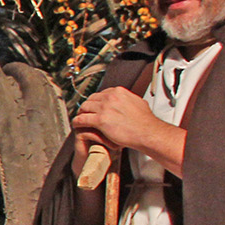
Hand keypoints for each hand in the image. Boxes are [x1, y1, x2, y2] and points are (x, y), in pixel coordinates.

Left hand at [70, 86, 185, 175]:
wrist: (147, 132)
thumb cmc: (145, 122)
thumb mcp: (139, 103)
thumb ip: (129, 100)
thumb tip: (127, 101)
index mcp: (119, 92)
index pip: (102, 93)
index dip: (97, 101)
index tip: (95, 106)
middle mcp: (111, 97)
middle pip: (91, 99)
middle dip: (87, 106)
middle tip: (85, 113)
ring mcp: (104, 108)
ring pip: (85, 107)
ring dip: (81, 113)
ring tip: (80, 119)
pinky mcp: (100, 120)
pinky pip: (82, 119)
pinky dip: (77, 122)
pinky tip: (76, 124)